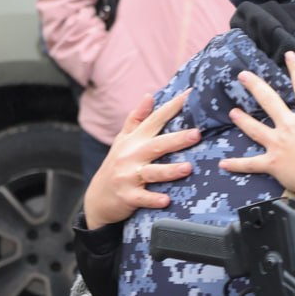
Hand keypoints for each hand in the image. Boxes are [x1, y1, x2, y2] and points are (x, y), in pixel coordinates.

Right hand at [82, 90, 198, 228]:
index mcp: (133, 140)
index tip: (189, 95)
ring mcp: (128, 176)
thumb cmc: (117, 164)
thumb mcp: (123, 140)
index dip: (171, 107)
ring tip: (188, 168)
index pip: (154, 120)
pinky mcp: (127, 197)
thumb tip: (149, 95)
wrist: (98, 197)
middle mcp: (131, 156)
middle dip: (177, 139)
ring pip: (151, 172)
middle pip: (156, 145)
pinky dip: (153, 199)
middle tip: (197, 134)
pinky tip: (166, 200)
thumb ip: (136, 119)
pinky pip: (142, 198)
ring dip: (169, 170)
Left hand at [220, 51, 294, 210]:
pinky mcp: (273, 164)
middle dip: (255, 86)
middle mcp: (290, 125)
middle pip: (269, 101)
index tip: (288, 55)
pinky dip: (237, 165)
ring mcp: (279, 144)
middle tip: (242, 76)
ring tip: (233, 112)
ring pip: (255, 129)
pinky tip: (223, 163)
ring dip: (243, 120)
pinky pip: (251, 164)